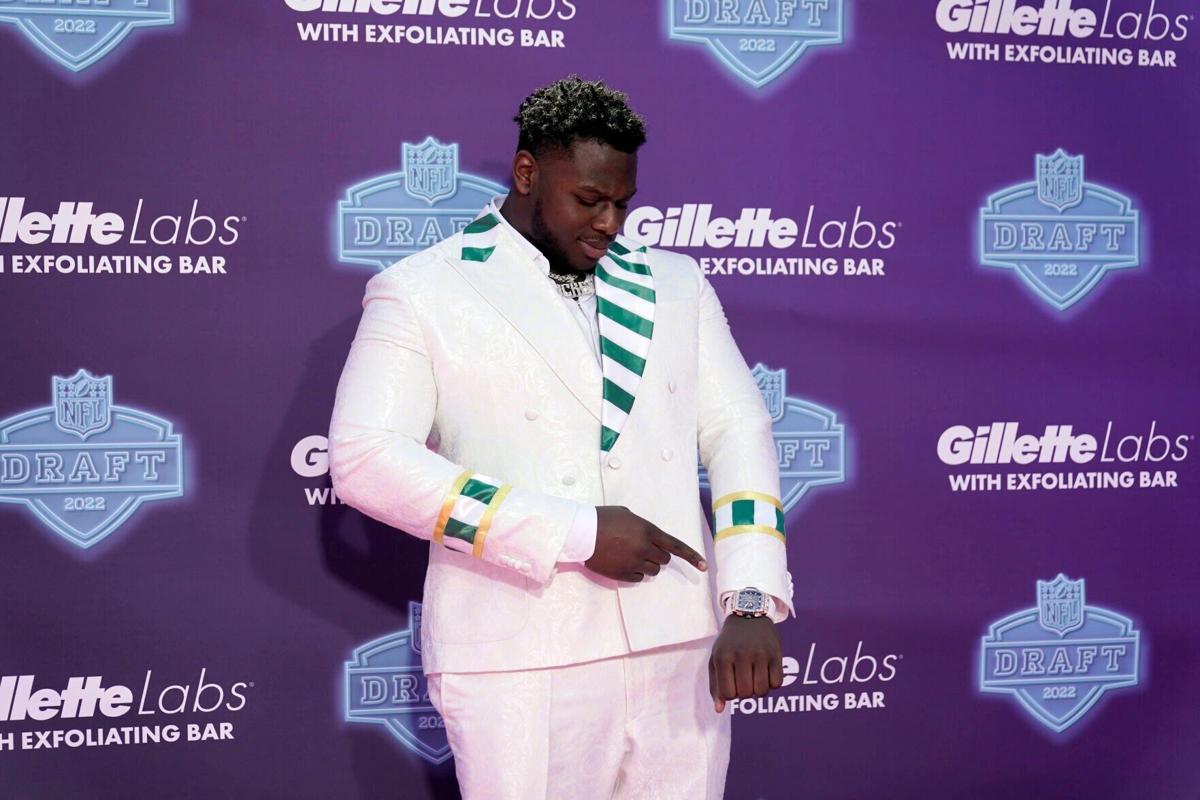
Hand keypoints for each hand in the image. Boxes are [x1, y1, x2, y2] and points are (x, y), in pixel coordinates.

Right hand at [584, 506, 706, 582]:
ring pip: (653, 570)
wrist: (581, 533)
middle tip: (643, 547)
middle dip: (658, 554)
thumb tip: (649, 537)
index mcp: (648, 531)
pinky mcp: (623, 574)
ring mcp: (634, 563)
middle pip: (664, 559)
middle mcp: (644, 548)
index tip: (704, 566)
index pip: (676, 546)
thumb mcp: (627, 515)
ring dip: (647, 563)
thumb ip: (643, 526)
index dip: (692, 557)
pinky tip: (623, 562)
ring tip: (629, 554)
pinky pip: (639, 578)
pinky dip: (635, 572)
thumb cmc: (603, 518)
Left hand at [709, 615, 782, 712]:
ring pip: (761, 691)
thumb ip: (716, 685)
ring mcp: (760, 654)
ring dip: (758, 689)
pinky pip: (777, 683)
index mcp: (723, 657)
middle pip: (745, 694)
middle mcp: (741, 655)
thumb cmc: (729, 641)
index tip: (732, 683)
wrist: (749, 613)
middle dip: (745, 692)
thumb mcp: (716, 658)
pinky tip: (766, 672)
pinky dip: (772, 683)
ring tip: (755, 677)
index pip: (728, 694)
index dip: (731, 694)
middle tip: (744, 679)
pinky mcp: (776, 654)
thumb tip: (719, 710)